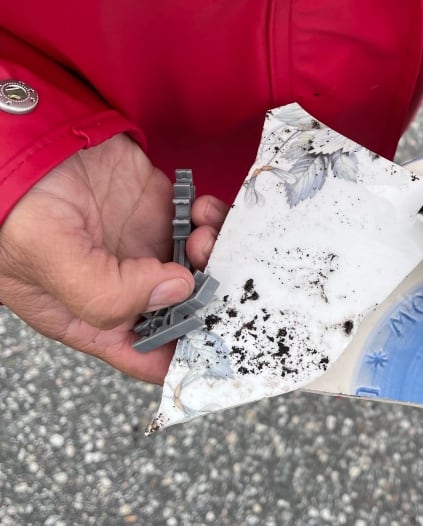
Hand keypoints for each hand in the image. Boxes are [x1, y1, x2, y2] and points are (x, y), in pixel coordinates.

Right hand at [0, 134, 197, 382]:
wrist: (28, 135)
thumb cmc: (15, 202)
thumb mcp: (46, 256)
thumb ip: (107, 292)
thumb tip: (176, 292)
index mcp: (89, 317)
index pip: (145, 355)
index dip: (184, 355)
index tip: (217, 336)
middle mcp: (123, 289)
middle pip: (186, 312)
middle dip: (208, 296)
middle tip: (212, 272)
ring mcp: (145, 250)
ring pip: (201, 270)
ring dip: (214, 256)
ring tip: (202, 233)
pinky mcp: (161, 214)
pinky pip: (202, 228)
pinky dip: (212, 221)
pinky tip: (200, 208)